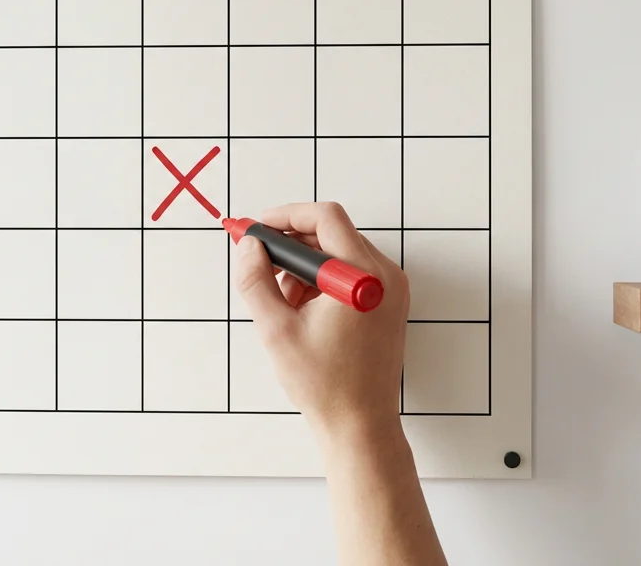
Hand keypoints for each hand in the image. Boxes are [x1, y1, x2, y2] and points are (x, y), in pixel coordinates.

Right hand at [232, 201, 408, 445]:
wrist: (360, 424)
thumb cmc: (325, 384)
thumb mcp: (276, 329)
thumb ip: (256, 280)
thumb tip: (249, 246)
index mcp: (363, 277)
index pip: (325, 218)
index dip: (285, 216)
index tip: (256, 229)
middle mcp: (385, 276)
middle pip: (333, 232)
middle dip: (291, 244)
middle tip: (259, 262)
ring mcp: (391, 289)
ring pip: (339, 252)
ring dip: (304, 265)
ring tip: (281, 301)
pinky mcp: (388, 302)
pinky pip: (350, 272)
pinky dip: (322, 280)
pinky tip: (301, 309)